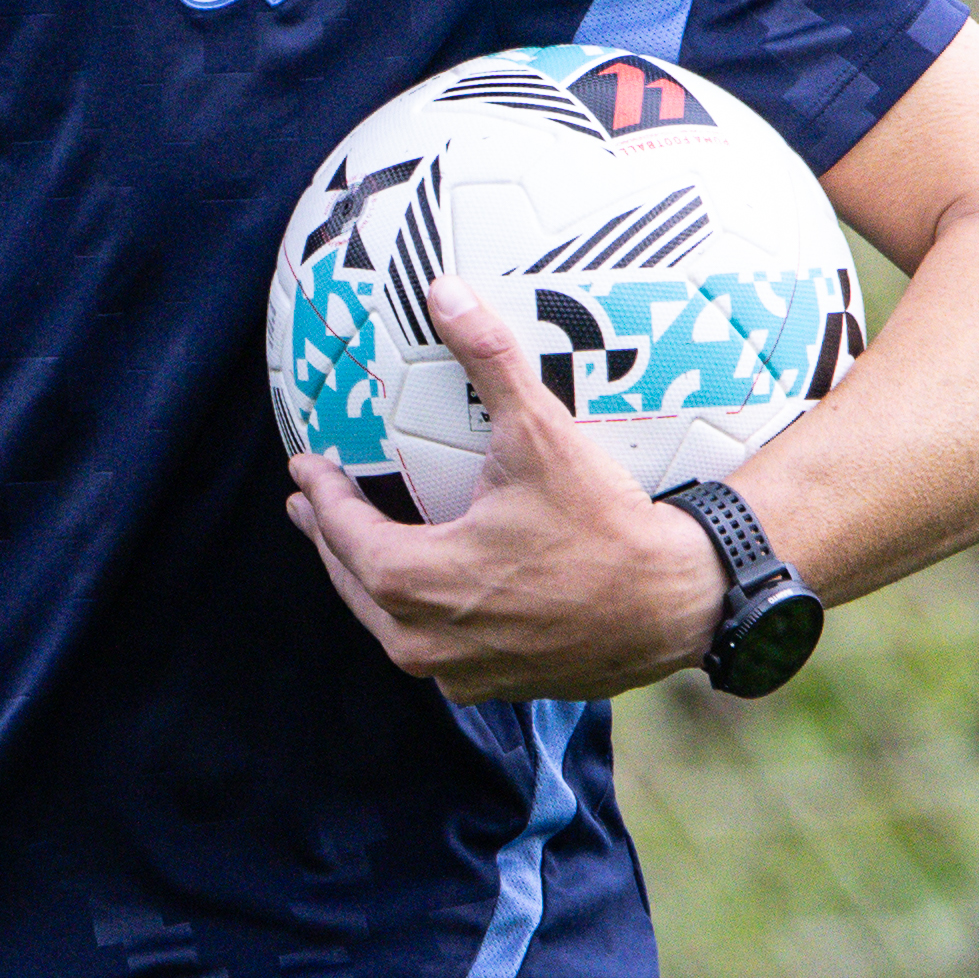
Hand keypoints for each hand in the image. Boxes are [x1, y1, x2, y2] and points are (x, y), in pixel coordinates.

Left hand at [282, 277, 728, 702]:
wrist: (674, 603)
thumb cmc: (603, 524)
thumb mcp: (540, 434)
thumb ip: (488, 358)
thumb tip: (445, 291)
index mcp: (415, 581)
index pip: (343, 533)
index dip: (321, 497)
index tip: (304, 469)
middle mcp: (424, 640)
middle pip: (354, 583)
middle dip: (329, 540)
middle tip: (311, 505)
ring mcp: (459, 672)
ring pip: (389, 623)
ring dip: (369, 582)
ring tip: (356, 547)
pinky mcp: (496, 686)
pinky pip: (435, 648)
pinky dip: (419, 616)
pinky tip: (428, 593)